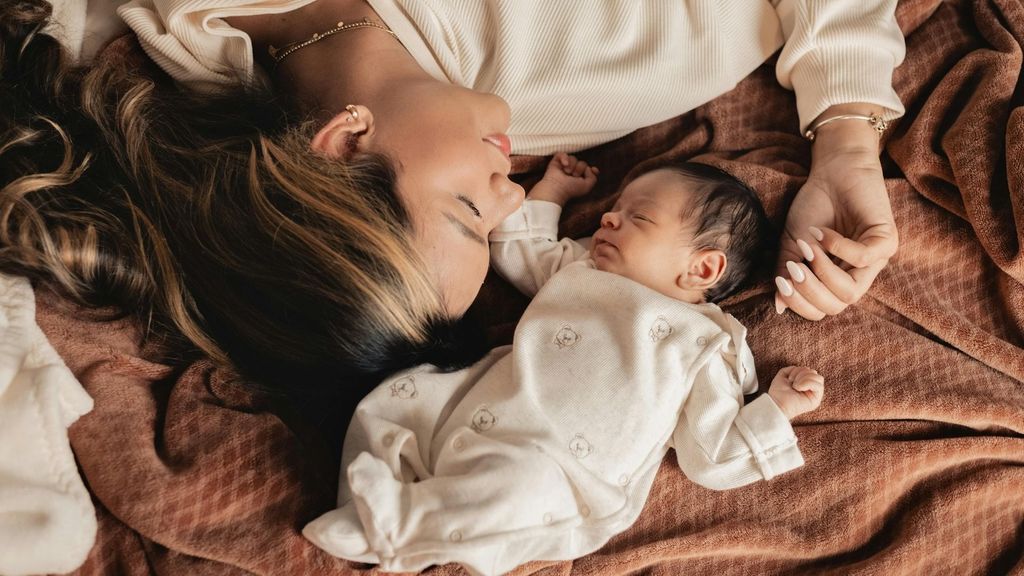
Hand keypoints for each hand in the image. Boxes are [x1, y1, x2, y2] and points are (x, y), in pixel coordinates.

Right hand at [527, 152, 598, 205]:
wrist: (557, 188)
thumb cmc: (570, 189)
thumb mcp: (587, 186)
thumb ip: (593, 178)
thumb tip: (589, 168)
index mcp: (579, 179)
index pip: (588, 170)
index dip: (591, 169)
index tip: (593, 169)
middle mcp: (572, 172)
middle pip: (582, 163)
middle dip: (580, 169)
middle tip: (574, 176)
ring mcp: (564, 167)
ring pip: (573, 158)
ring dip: (572, 165)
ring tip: (567, 172)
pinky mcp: (556, 162)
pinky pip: (562, 154)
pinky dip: (564, 158)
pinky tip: (564, 165)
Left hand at [767, 366, 823, 419]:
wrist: (776, 403)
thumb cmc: (778, 392)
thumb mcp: (784, 375)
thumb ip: (792, 369)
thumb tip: (805, 369)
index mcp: (804, 382)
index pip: (809, 370)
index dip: (799, 370)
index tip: (789, 378)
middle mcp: (811, 388)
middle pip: (814, 372)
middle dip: (801, 373)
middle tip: (792, 381)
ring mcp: (814, 394)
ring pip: (819, 378)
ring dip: (804, 378)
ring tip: (795, 386)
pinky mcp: (816, 400)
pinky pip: (819, 386)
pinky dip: (807, 383)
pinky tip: (798, 388)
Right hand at [775, 110, 898, 320]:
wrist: (832, 171)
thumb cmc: (814, 206)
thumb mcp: (792, 244)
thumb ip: (786, 272)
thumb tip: (779, 305)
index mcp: (837, 279)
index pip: (822, 310)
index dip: (799, 302)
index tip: (780, 281)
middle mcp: (858, 275)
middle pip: (837, 306)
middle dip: (809, 291)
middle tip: (792, 268)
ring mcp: (875, 260)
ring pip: (851, 291)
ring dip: (823, 272)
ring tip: (808, 249)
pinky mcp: (886, 241)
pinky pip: (862, 259)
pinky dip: (838, 248)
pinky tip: (822, 233)